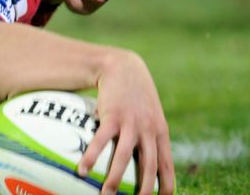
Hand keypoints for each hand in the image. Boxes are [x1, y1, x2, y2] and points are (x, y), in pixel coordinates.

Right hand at [77, 50, 174, 194]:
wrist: (122, 67)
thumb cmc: (133, 94)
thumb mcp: (148, 114)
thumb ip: (147, 134)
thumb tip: (138, 159)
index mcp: (159, 133)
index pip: (167, 166)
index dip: (167, 186)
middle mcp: (148, 130)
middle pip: (148, 166)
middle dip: (143, 190)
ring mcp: (131, 123)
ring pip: (124, 156)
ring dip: (115, 178)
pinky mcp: (112, 115)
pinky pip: (100, 140)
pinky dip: (92, 156)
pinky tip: (82, 169)